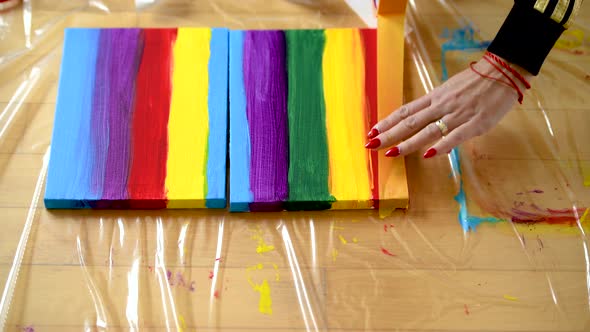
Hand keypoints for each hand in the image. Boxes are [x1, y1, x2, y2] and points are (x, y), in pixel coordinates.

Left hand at [365, 56, 532, 157]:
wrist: (505, 70)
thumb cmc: (478, 81)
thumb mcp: (451, 90)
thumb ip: (437, 105)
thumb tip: (422, 117)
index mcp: (435, 97)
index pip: (406, 111)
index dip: (388, 122)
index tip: (372, 131)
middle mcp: (441, 106)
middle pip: (410, 122)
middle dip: (389, 135)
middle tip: (370, 145)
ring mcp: (457, 114)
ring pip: (428, 130)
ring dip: (407, 143)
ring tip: (390, 153)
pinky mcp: (476, 123)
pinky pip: (455, 136)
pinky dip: (441, 146)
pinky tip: (428, 155)